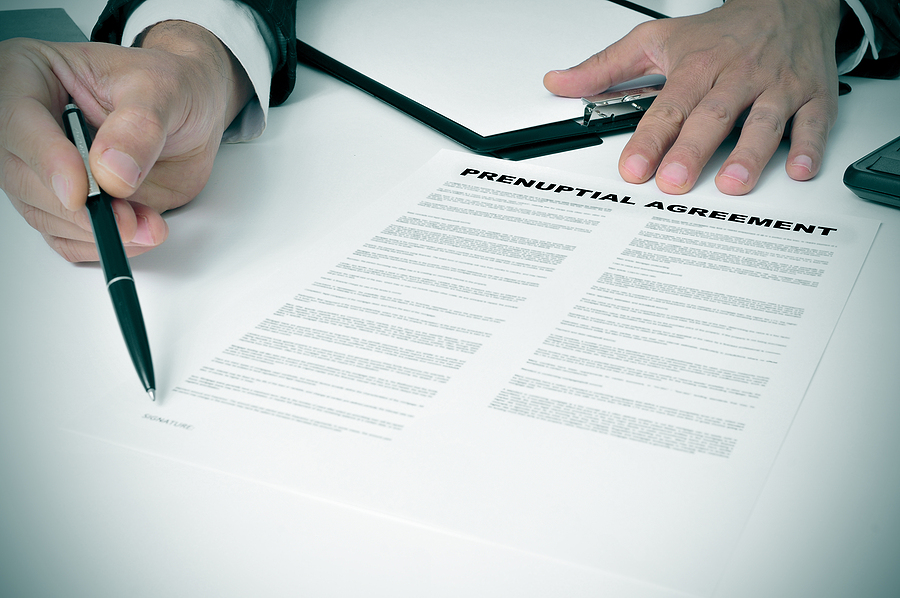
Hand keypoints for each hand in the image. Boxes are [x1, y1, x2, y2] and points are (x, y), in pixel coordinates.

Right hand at [0, 20, 252, 261]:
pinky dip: (102, 244)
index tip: (81, 192)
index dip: (47, 161)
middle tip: (129, 218)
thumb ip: (139, 127)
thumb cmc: (172, 88)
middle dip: (79, 210)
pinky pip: (69, 239)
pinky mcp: (71, 204)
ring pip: (46, 215)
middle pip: (24, 178)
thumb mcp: (164, 91)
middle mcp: (33, 127)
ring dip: (97, 231)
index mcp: (33, 76)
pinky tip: (139, 231)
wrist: (193, 114)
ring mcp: (48, 169)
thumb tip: (112, 171)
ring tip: (147, 223)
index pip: (18, 122)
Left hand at [543, 0, 841, 194]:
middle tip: (674, 182)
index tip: (633, 168)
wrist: (788, 0)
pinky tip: (800, 169)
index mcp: (698, 65)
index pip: (668, 106)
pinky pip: (814, 120)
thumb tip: (560, 83)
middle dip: (691, 150)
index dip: (649, 139)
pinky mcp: (812, 94)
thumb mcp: (657, 38)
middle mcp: (736, 75)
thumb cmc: (720, 32)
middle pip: (712, 116)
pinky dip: (809, 145)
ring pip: (763, 120)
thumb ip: (606, 67)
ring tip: (733, 183)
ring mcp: (776, 85)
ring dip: (750, 153)